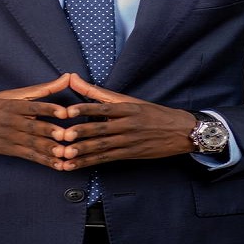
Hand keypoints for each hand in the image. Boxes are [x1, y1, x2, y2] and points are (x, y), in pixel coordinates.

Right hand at [0, 74, 70, 169]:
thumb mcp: (10, 94)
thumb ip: (41, 89)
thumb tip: (67, 77)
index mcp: (11, 104)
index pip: (33, 105)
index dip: (49, 108)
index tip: (64, 112)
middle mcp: (11, 121)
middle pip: (34, 127)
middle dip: (52, 132)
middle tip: (69, 136)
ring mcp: (9, 138)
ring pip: (32, 144)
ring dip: (50, 150)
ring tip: (67, 154)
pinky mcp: (8, 150)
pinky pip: (29, 156)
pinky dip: (44, 161)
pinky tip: (58, 165)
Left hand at [50, 73, 197, 169]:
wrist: (180, 131)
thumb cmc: (151, 113)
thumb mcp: (128, 100)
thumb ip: (98, 92)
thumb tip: (72, 78)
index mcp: (127, 108)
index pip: (104, 107)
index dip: (86, 109)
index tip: (69, 111)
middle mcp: (128, 124)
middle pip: (102, 128)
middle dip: (82, 133)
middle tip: (63, 136)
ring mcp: (129, 141)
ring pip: (103, 146)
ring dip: (83, 151)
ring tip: (65, 154)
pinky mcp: (129, 154)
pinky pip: (106, 158)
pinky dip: (89, 162)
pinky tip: (74, 165)